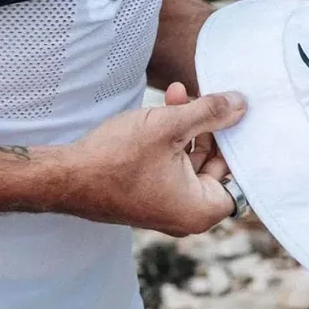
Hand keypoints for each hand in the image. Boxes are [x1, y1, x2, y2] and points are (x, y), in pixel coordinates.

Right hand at [59, 90, 246, 237]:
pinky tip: (159, 110)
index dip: (235, 144)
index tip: (231, 116)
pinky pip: (168, 166)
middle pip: (213, 165)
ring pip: (188, 161)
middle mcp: (185, 214)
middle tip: (199, 97)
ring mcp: (164, 205)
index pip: (236, 177)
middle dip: (205, 126)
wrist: (67, 176)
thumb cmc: (117, 157)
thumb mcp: (169, 126)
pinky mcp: (146, 194)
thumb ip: (209, 113)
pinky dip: (168, 140)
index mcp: (199, 209)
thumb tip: (241, 104)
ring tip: (175, 93)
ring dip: (184, 126)